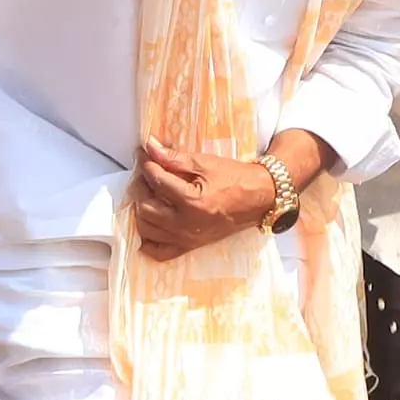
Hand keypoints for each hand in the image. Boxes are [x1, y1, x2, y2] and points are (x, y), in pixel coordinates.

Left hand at [129, 137, 276, 258]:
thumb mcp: (205, 163)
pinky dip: (147, 240)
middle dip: (141, 186)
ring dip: (141, 208)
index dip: (146, 164)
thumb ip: (174, 158)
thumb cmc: (237, 180)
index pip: (156, 181)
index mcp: (192, 202)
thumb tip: (151, 147)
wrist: (259, 198)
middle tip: (145, 172)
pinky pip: (159, 251)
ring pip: (146, 228)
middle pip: (145, 206)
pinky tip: (148, 224)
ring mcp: (187, 238)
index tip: (143, 154)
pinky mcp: (190, 246)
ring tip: (147, 193)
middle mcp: (187, 225)